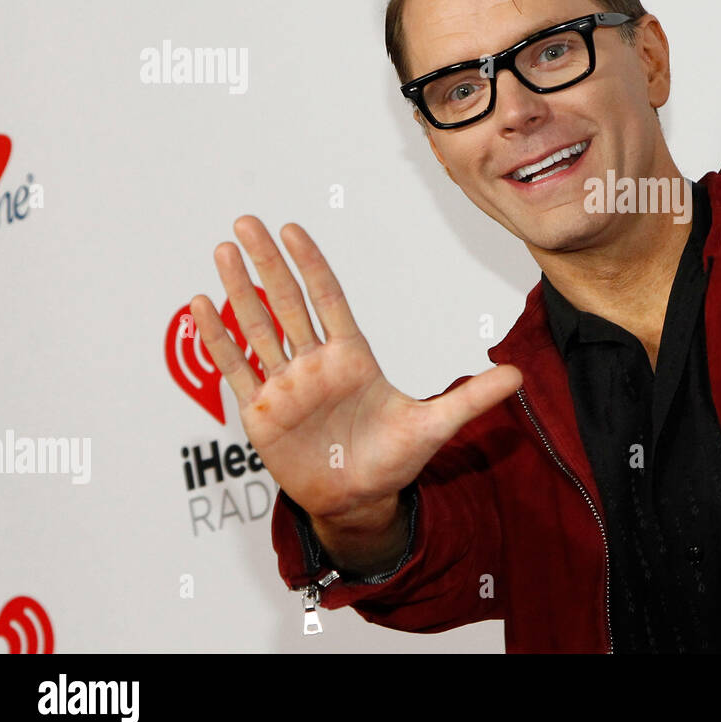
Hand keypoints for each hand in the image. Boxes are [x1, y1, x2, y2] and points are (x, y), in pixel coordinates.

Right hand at [191, 217, 521, 529]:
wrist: (359, 500)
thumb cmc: (394, 459)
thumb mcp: (435, 426)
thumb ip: (472, 398)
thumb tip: (519, 376)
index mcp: (352, 357)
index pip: (328, 299)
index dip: (310, 264)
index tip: (292, 230)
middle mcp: (315, 363)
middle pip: (287, 302)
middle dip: (267, 263)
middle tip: (246, 221)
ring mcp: (285, 385)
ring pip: (258, 327)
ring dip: (240, 290)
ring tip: (223, 250)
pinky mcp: (261, 412)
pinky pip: (237, 368)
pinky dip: (219, 339)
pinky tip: (201, 306)